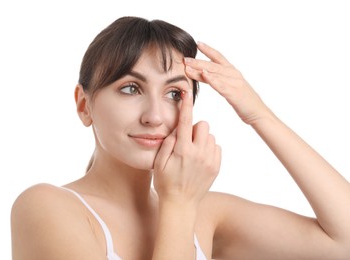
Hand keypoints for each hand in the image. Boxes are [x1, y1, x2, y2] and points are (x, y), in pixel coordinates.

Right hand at [153, 88, 220, 206]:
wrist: (181, 204)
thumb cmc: (165, 182)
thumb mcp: (159, 162)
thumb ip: (168, 142)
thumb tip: (178, 128)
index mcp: (183, 150)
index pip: (185, 121)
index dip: (186, 105)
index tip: (187, 92)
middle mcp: (199, 153)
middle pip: (203, 125)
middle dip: (194, 128)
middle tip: (186, 141)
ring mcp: (210, 160)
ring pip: (211, 136)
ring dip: (202, 139)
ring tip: (193, 152)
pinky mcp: (217, 166)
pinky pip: (216, 146)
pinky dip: (209, 148)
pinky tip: (200, 159)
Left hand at [185, 42, 271, 124]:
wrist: (259, 113)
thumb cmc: (244, 102)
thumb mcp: (229, 88)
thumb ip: (217, 81)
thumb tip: (204, 75)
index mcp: (232, 72)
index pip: (219, 57)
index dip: (208, 50)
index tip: (198, 43)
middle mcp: (233, 74)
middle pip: (213, 64)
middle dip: (198, 61)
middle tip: (184, 58)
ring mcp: (234, 83)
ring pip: (215, 73)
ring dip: (200, 68)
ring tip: (188, 65)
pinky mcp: (234, 93)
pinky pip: (221, 85)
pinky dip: (212, 79)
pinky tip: (204, 74)